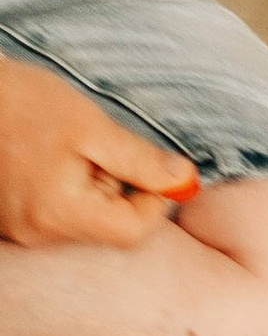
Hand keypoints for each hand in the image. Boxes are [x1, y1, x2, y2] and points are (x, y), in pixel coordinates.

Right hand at [0, 61, 198, 249]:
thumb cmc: (18, 102)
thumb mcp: (89, 126)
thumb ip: (138, 159)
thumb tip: (182, 179)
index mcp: (60, 214)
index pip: (133, 231)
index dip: (154, 202)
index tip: (154, 171)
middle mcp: (36, 233)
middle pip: (106, 225)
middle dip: (115, 187)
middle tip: (96, 148)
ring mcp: (18, 228)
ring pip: (81, 217)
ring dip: (89, 185)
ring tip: (63, 148)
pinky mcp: (8, 218)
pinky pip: (54, 212)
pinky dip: (64, 187)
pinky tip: (47, 158)